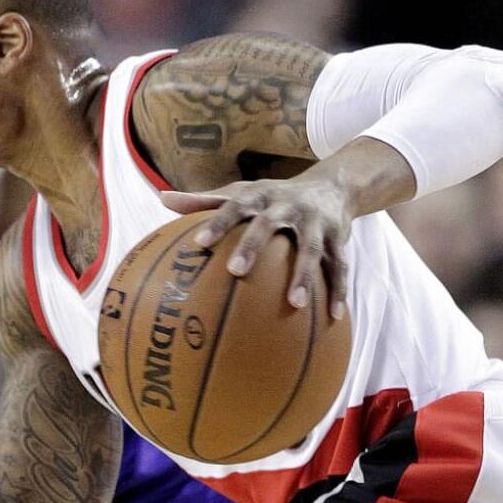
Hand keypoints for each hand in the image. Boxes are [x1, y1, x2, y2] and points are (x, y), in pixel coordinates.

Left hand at [162, 175, 349, 319]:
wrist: (332, 184)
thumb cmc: (273, 195)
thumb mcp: (242, 192)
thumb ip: (204, 200)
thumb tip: (162, 199)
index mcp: (261, 196)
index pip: (235, 205)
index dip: (218, 221)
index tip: (200, 242)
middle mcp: (288, 205)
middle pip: (269, 224)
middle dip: (253, 245)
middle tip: (235, 270)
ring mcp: (316, 222)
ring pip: (310, 249)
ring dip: (303, 275)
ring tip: (295, 304)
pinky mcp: (339, 238)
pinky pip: (339, 267)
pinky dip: (338, 291)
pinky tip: (333, 317)